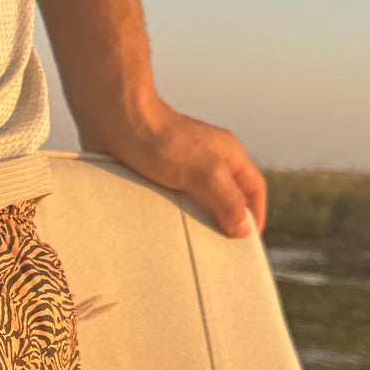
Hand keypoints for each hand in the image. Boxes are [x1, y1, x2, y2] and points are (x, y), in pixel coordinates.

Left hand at [77, 96, 266, 238]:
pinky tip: (164, 228)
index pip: (253, 188)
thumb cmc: (162, 140)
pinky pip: (169, 196)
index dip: (254, 214)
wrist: (115, 120)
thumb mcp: (205, 173)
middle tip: (220, 249)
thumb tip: (243, 229)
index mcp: (228, 154)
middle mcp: (207, 158)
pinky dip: (170, 213)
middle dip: (225, 220)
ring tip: (191, 244)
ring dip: (196, 219)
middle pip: (226, 195)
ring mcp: (180, 164)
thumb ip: (227, 200)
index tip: (248, 241)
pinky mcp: (154, 171)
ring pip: (197, 197)